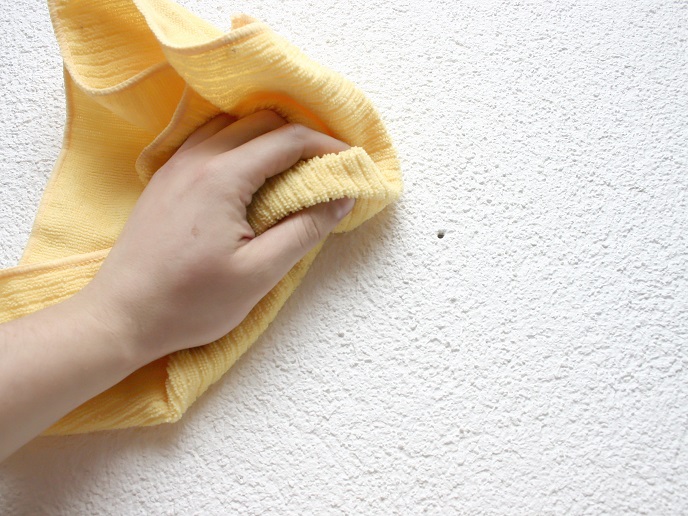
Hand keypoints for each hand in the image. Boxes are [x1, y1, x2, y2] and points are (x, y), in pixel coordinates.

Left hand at [76, 109, 354, 363]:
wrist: (121, 316)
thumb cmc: (189, 302)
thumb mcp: (258, 274)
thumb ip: (304, 230)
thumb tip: (341, 198)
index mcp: (222, 177)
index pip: (288, 140)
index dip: (327, 147)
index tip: (352, 163)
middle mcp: (197, 158)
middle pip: (262, 122)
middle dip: (301, 137)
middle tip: (327, 166)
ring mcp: (176, 165)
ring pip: (233, 127)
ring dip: (268, 138)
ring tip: (293, 169)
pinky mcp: (165, 178)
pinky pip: (209, 142)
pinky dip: (240, 146)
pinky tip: (250, 175)